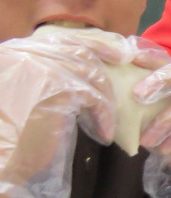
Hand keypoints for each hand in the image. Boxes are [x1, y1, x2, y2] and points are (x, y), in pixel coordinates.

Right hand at [0, 35, 121, 197]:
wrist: (1, 159)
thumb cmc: (14, 134)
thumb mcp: (30, 93)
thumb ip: (52, 73)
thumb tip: (90, 66)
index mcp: (19, 51)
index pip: (63, 38)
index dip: (94, 43)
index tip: (117, 52)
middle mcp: (27, 53)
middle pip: (79, 47)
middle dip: (110, 53)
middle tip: (130, 63)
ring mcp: (40, 68)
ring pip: (90, 71)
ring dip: (106, 95)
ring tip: (110, 116)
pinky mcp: (55, 90)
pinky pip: (93, 97)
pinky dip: (104, 114)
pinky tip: (105, 132)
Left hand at [134, 54, 170, 197]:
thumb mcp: (161, 122)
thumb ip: (147, 108)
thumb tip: (116, 98)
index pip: (170, 62)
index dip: (151, 58)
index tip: (130, 57)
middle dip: (160, 80)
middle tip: (137, 95)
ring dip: (165, 121)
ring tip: (147, 140)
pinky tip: (166, 148)